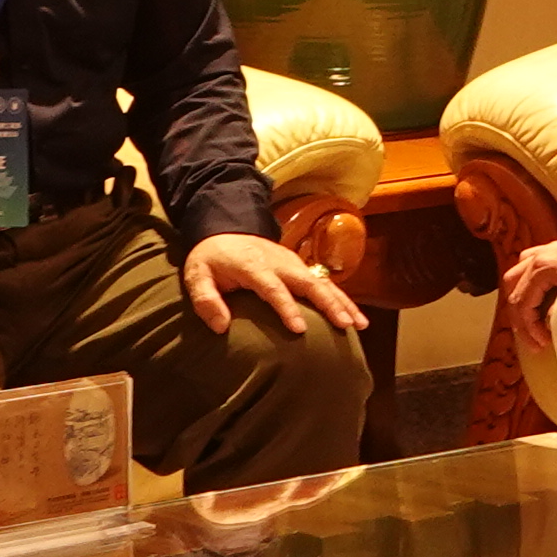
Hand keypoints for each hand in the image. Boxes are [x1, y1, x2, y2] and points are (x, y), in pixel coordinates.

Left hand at [184, 228, 370, 340]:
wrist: (226, 227)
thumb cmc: (211, 258)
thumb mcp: (197, 275)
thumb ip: (206, 300)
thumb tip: (221, 327)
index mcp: (254, 266)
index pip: (273, 288)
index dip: (286, 308)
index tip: (299, 329)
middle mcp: (279, 263)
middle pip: (309, 283)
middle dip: (329, 305)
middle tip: (344, 325)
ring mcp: (293, 263)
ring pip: (323, 283)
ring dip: (342, 303)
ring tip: (358, 325)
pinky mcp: (300, 266)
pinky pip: (324, 283)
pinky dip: (342, 299)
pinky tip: (355, 317)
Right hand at [496, 236, 556, 342]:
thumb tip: (546, 326)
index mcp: (540, 269)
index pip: (523, 304)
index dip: (530, 327)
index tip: (541, 342)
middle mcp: (533, 260)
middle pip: (514, 295)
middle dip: (523, 323)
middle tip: (535, 342)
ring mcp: (537, 253)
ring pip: (513, 281)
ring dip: (520, 305)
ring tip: (531, 325)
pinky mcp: (544, 252)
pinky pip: (523, 270)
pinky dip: (524, 287)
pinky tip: (533, 300)